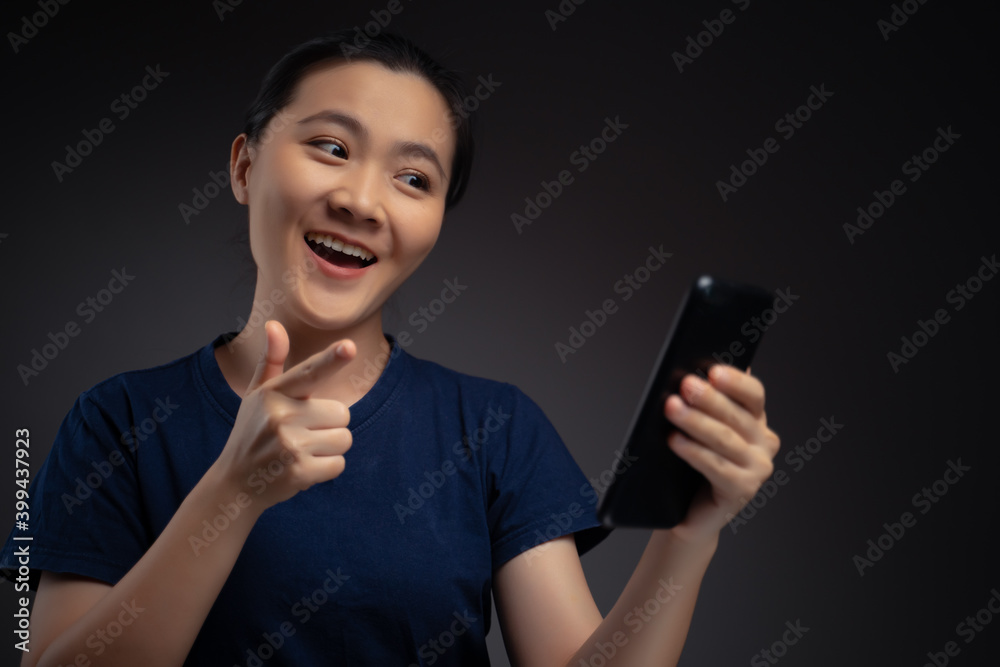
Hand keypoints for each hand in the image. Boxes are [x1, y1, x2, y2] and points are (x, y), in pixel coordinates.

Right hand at [211, 320, 355, 510]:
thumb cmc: (252, 432)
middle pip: (342, 413)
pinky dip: (326, 469)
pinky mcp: (299, 472)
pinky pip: (339, 464)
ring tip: (301, 451)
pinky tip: (303, 469)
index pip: (309, 372)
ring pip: (344, 439)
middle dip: (329, 425)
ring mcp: (289, 445)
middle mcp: (280, 416)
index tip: (350, 347)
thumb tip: (274, 325)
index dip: (332, 359)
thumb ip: (271, 361)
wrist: (235, 482)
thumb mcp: (257, 395)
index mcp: (274, 392)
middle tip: (302, 434)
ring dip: (330, 448)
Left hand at [663, 365, 779, 543]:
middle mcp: (764, 443)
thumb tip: (694, 373)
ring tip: (672, 408)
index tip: (712, 371)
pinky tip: (675, 441)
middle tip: (685, 385)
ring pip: (725, 439)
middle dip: (708, 398)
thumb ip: (702, 403)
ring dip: (696, 421)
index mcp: (755, 420)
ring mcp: (758, 468)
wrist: (684, 511)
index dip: (735, 382)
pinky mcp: (743, 490)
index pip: (753, 394)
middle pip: (737, 415)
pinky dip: (694, 452)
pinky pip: (717, 467)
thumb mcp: (695, 428)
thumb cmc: (688, 466)